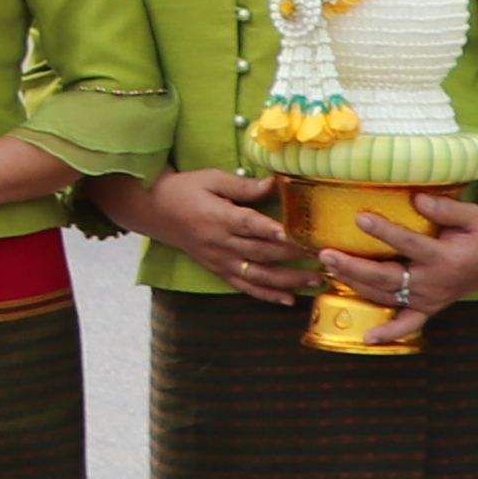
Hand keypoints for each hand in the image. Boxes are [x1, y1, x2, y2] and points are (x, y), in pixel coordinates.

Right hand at [118, 167, 316, 309]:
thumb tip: (275, 184)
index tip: (296, 234)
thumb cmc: (184, 190)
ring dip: (289, 280)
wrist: (154, 211)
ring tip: (317, 280)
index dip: (272, 230)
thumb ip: (243, 186)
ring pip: (258, 274)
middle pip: (262, 252)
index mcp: (218, 217)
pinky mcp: (218, 269)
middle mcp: (220, 243)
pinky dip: (266, 295)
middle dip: (294, 255)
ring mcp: (219, 260)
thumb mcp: (210, 178)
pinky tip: (289, 299)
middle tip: (324, 256)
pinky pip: (244, 286)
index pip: (250, 225)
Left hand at [323, 184, 477, 348]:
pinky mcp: (429, 308)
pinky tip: (368, 337)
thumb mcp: (473, 215)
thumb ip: (446, 208)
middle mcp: (435, 283)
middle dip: (355, 266)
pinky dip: (389, 332)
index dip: (385, 232)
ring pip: (387, 296)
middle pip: (388, 277)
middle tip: (326, 253)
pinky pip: (408, 324)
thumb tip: (417, 198)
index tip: (360, 218)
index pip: (409, 245)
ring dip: (356, 285)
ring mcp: (431, 299)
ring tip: (329, 268)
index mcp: (446, 258)